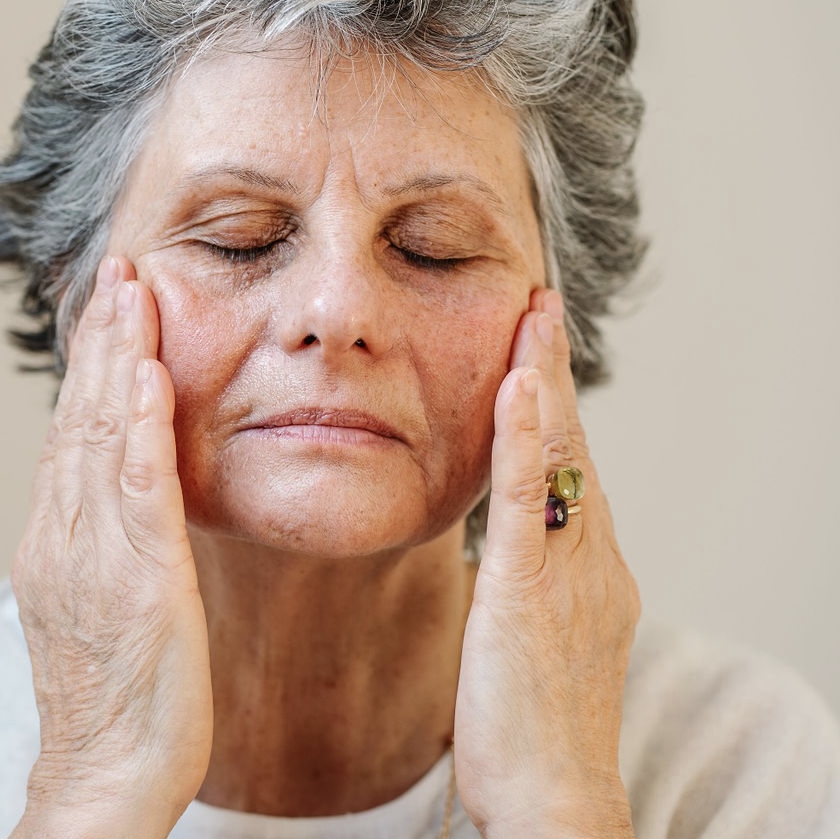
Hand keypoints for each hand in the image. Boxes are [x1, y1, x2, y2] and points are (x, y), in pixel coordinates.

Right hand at [11, 257, 211, 838]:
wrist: (108, 770)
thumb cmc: (117, 688)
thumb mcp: (98, 595)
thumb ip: (104, 533)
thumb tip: (122, 484)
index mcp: (58, 536)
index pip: (69, 430)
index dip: (88, 364)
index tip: (108, 307)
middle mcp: (66, 533)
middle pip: (78, 416)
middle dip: (99, 339)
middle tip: (117, 272)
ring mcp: (97, 553)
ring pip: (100, 436)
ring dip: (116, 359)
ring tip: (131, 293)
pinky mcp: (140, 578)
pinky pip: (137, 490)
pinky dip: (138, 428)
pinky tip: (147, 378)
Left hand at [454, 289, 638, 837]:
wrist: (556, 801)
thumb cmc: (534, 725)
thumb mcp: (533, 633)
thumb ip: (528, 579)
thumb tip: (504, 545)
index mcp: (587, 566)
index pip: (570, 466)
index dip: (553, 404)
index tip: (535, 349)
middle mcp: (590, 558)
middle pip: (572, 445)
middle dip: (555, 371)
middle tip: (540, 305)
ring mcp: (567, 573)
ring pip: (558, 458)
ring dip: (544, 381)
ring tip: (533, 317)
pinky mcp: (529, 594)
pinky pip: (525, 502)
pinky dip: (523, 439)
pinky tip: (517, 387)